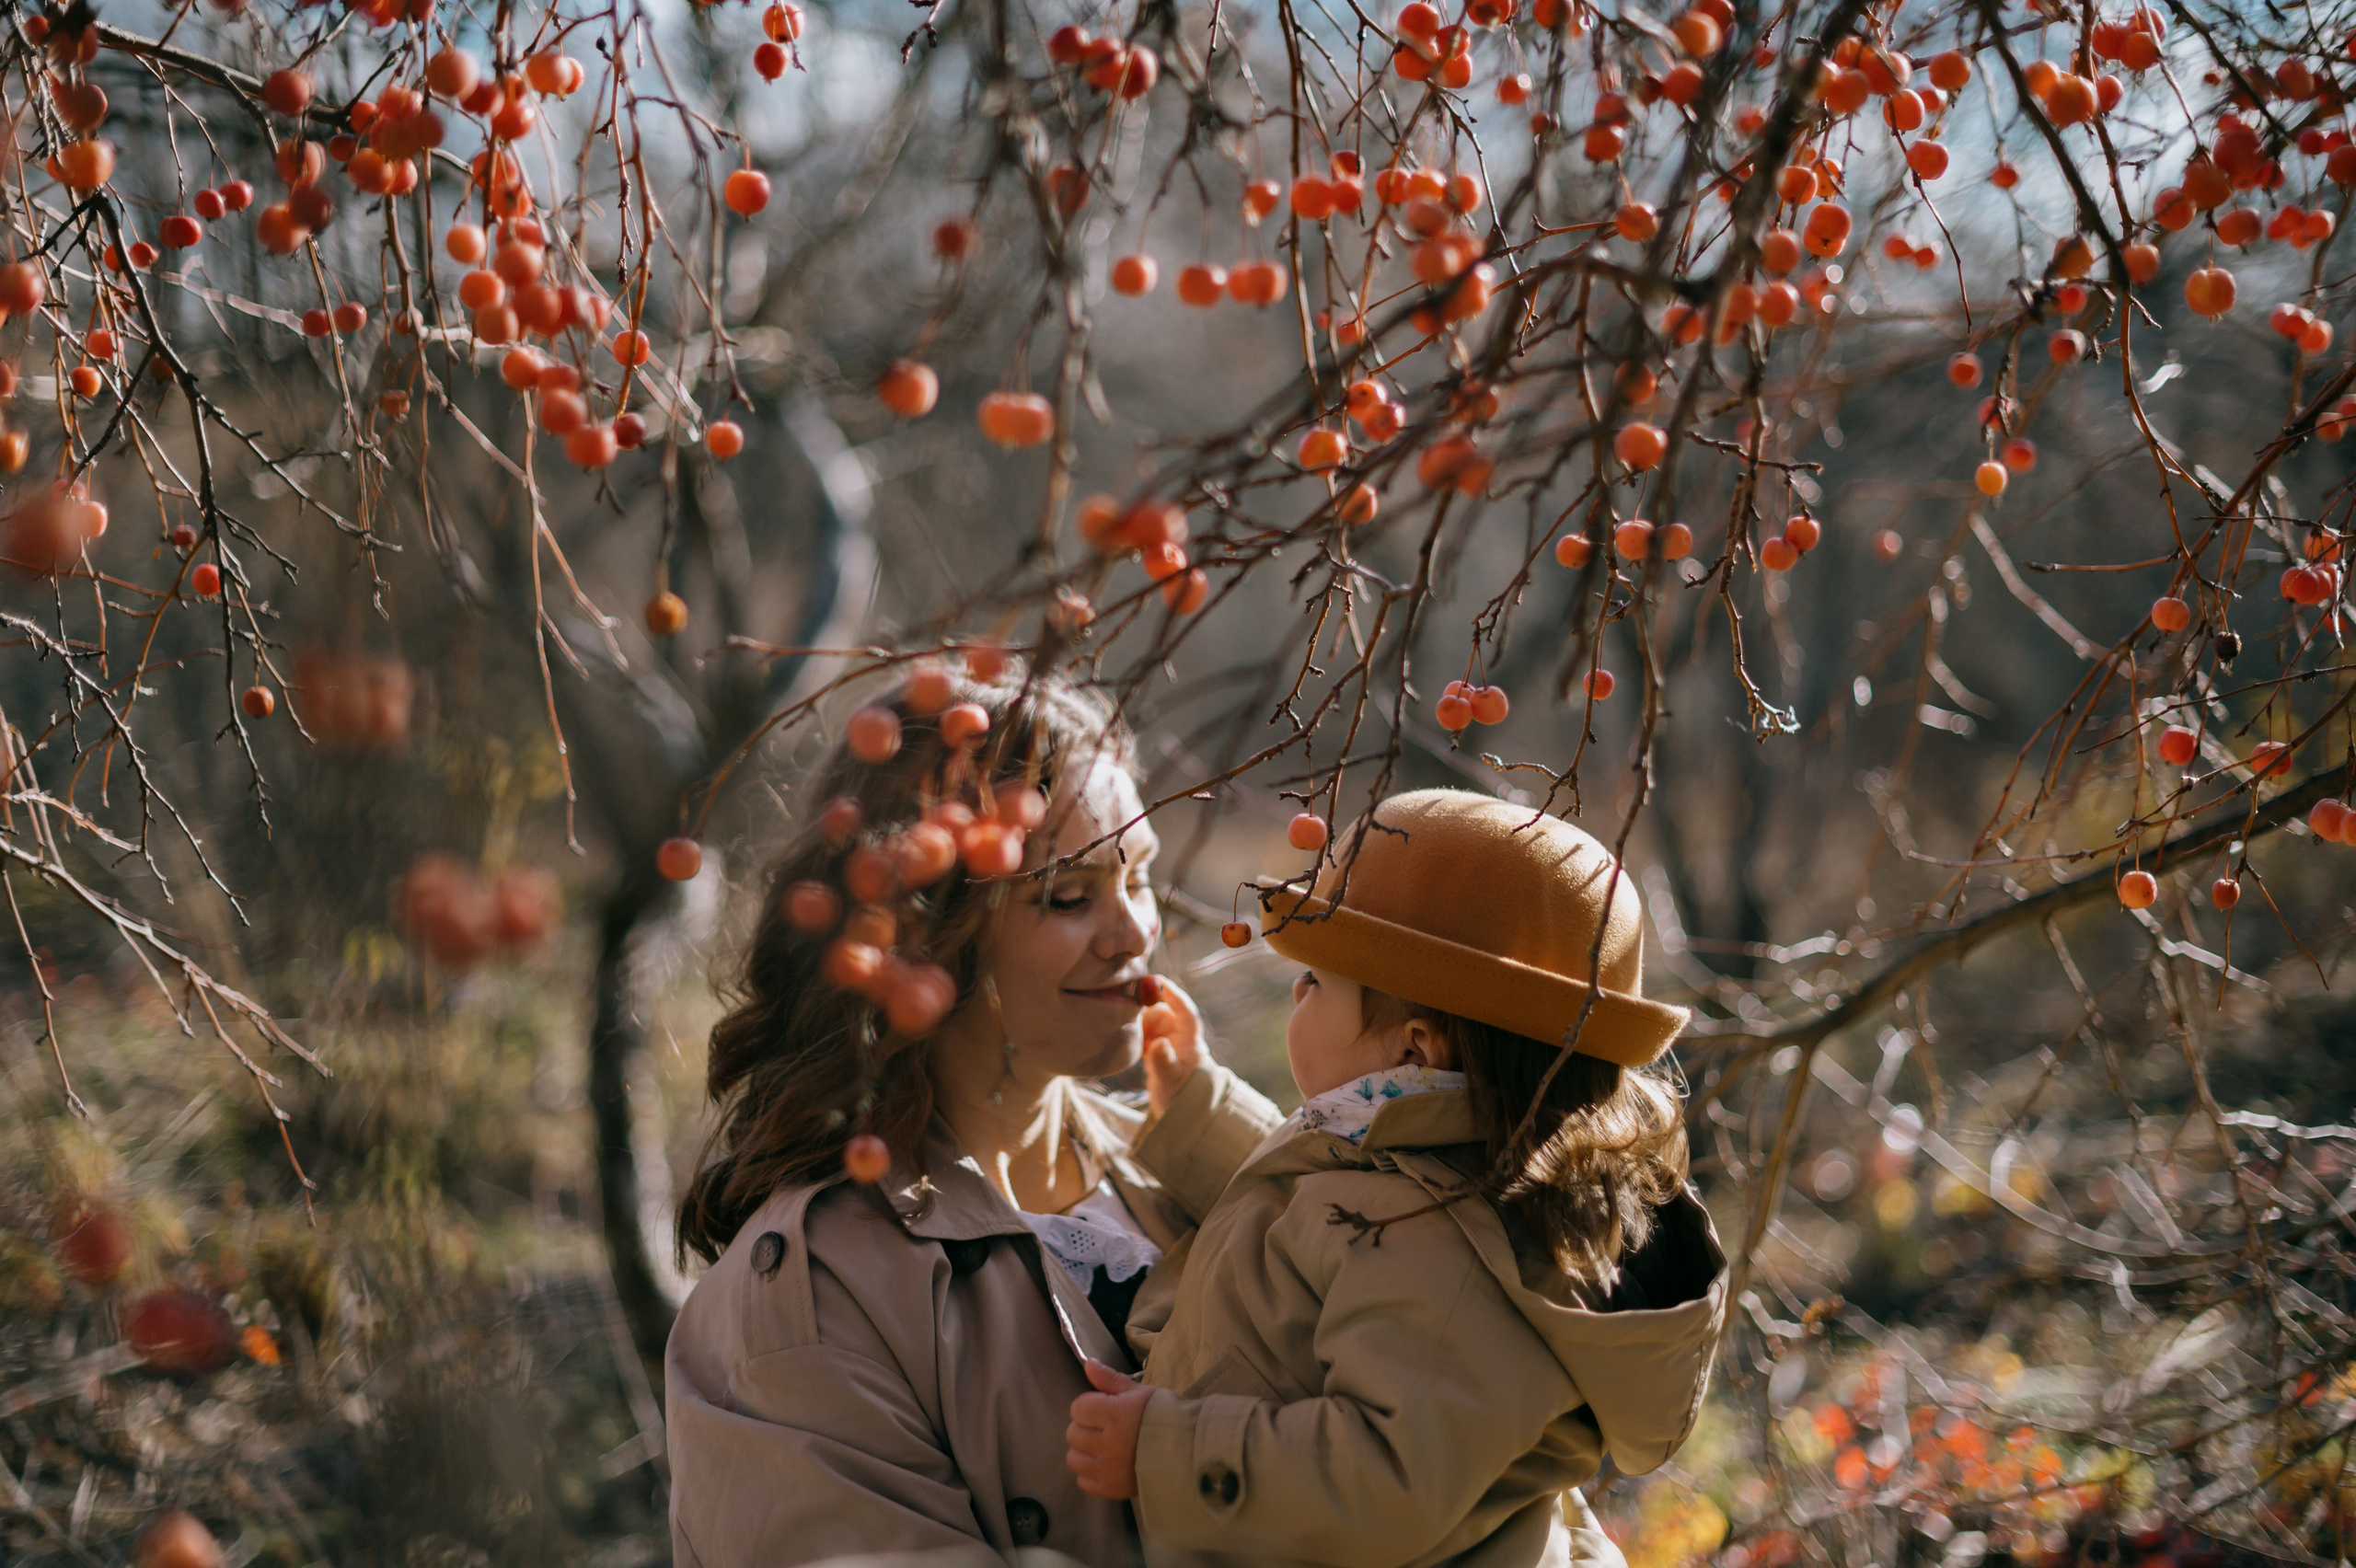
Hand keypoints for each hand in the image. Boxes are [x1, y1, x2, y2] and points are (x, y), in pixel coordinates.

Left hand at [1066, 1359, 1152, 1499]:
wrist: (1188, 1451)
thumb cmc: (1162, 1416)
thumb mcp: (1138, 1392)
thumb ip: (1110, 1379)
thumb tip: (1088, 1363)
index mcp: (1115, 1415)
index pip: (1078, 1408)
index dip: (1088, 1406)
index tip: (1103, 1408)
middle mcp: (1109, 1444)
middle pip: (1073, 1433)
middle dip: (1086, 1427)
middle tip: (1105, 1428)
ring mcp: (1109, 1470)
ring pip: (1074, 1459)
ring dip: (1084, 1451)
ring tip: (1103, 1447)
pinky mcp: (1111, 1490)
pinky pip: (1083, 1482)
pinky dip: (1091, 1473)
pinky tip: (1106, 1465)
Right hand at [1141, 978, 1204, 1118]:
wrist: (1182, 1114)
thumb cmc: (1183, 1096)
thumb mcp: (1172, 1080)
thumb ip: (1164, 1062)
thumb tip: (1159, 1044)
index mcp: (1190, 1040)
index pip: (1184, 1010)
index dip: (1173, 993)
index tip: (1157, 980)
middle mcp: (1180, 1038)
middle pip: (1162, 1013)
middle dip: (1146, 1013)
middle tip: (1129, 1020)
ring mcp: (1168, 1044)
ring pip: (1151, 1023)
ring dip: (1139, 1025)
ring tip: (1128, 1036)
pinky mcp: (1157, 1052)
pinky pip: (1145, 1034)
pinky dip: (1136, 1035)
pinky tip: (1128, 1044)